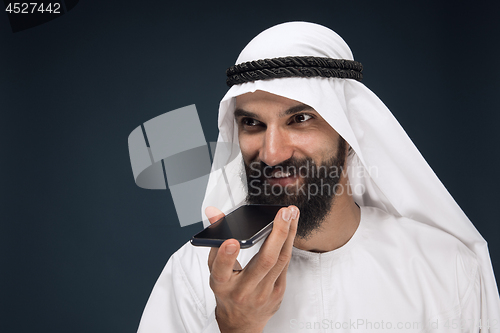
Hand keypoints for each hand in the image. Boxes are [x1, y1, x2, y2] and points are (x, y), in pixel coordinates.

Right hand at [205, 205, 298, 332]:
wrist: (242, 322)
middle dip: (277, 234)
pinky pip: (285, 263)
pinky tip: (291, 228)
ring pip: (280, 260)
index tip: (232, 241)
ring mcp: (264, 292)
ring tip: (292, 213)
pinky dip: (289, 243)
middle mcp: (244, 290)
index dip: (225, 256)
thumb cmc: (227, 292)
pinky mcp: (278, 291)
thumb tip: (213, 213)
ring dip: (289, 234)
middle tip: (284, 213)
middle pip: (264, 261)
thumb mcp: (214, 269)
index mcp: (222, 284)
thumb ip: (214, 240)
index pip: (221, 271)